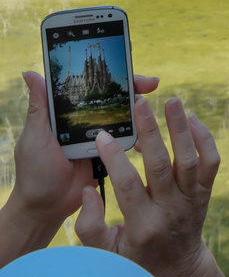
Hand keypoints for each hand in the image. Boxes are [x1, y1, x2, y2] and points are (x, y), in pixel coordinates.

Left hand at [0, 71, 157, 267]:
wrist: (46, 209)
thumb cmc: (35, 172)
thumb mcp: (35, 136)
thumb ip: (39, 106)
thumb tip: (29, 73)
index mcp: (69, 112)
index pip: (92, 87)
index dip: (110, 75)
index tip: (128, 68)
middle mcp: (86, 121)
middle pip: (113, 98)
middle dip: (133, 89)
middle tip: (150, 84)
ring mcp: (99, 139)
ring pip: (123, 119)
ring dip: (139, 113)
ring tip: (150, 111)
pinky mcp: (108, 155)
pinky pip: (126, 143)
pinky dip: (139, 138)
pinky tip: (146, 140)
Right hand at [75, 96, 226, 276]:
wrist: (179, 269)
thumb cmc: (137, 258)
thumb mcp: (108, 252)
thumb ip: (90, 227)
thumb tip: (86, 191)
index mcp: (143, 226)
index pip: (128, 186)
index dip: (115, 159)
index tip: (102, 135)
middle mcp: (170, 211)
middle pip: (160, 166)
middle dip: (150, 132)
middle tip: (140, 103)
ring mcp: (191, 200)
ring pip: (189, 160)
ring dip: (180, 128)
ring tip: (171, 100)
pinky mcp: (205, 191)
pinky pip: (211, 163)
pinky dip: (205, 139)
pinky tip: (192, 119)